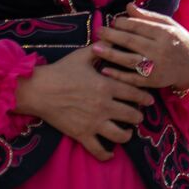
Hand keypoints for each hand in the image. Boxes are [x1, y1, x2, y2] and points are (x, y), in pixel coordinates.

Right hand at [13, 46, 154, 160]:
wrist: (38, 90)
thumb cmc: (61, 71)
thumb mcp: (83, 55)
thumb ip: (102, 46)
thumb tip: (113, 34)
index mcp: (107, 86)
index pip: (135, 94)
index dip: (145, 98)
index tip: (150, 100)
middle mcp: (104, 106)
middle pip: (132, 116)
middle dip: (138, 117)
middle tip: (138, 116)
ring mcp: (93, 122)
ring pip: (120, 135)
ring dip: (127, 135)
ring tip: (127, 131)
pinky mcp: (81, 134)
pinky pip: (98, 150)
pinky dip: (106, 154)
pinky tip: (110, 152)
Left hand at [94, 3, 188, 92]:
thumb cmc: (179, 42)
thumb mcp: (169, 25)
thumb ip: (149, 17)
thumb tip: (128, 6)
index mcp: (165, 34)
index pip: (139, 26)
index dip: (123, 23)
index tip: (112, 21)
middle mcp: (160, 50)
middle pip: (131, 41)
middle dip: (112, 35)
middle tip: (98, 31)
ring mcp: (156, 67)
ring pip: (129, 60)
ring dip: (110, 54)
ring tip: (95, 48)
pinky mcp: (152, 81)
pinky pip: (131, 79)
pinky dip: (117, 75)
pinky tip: (104, 70)